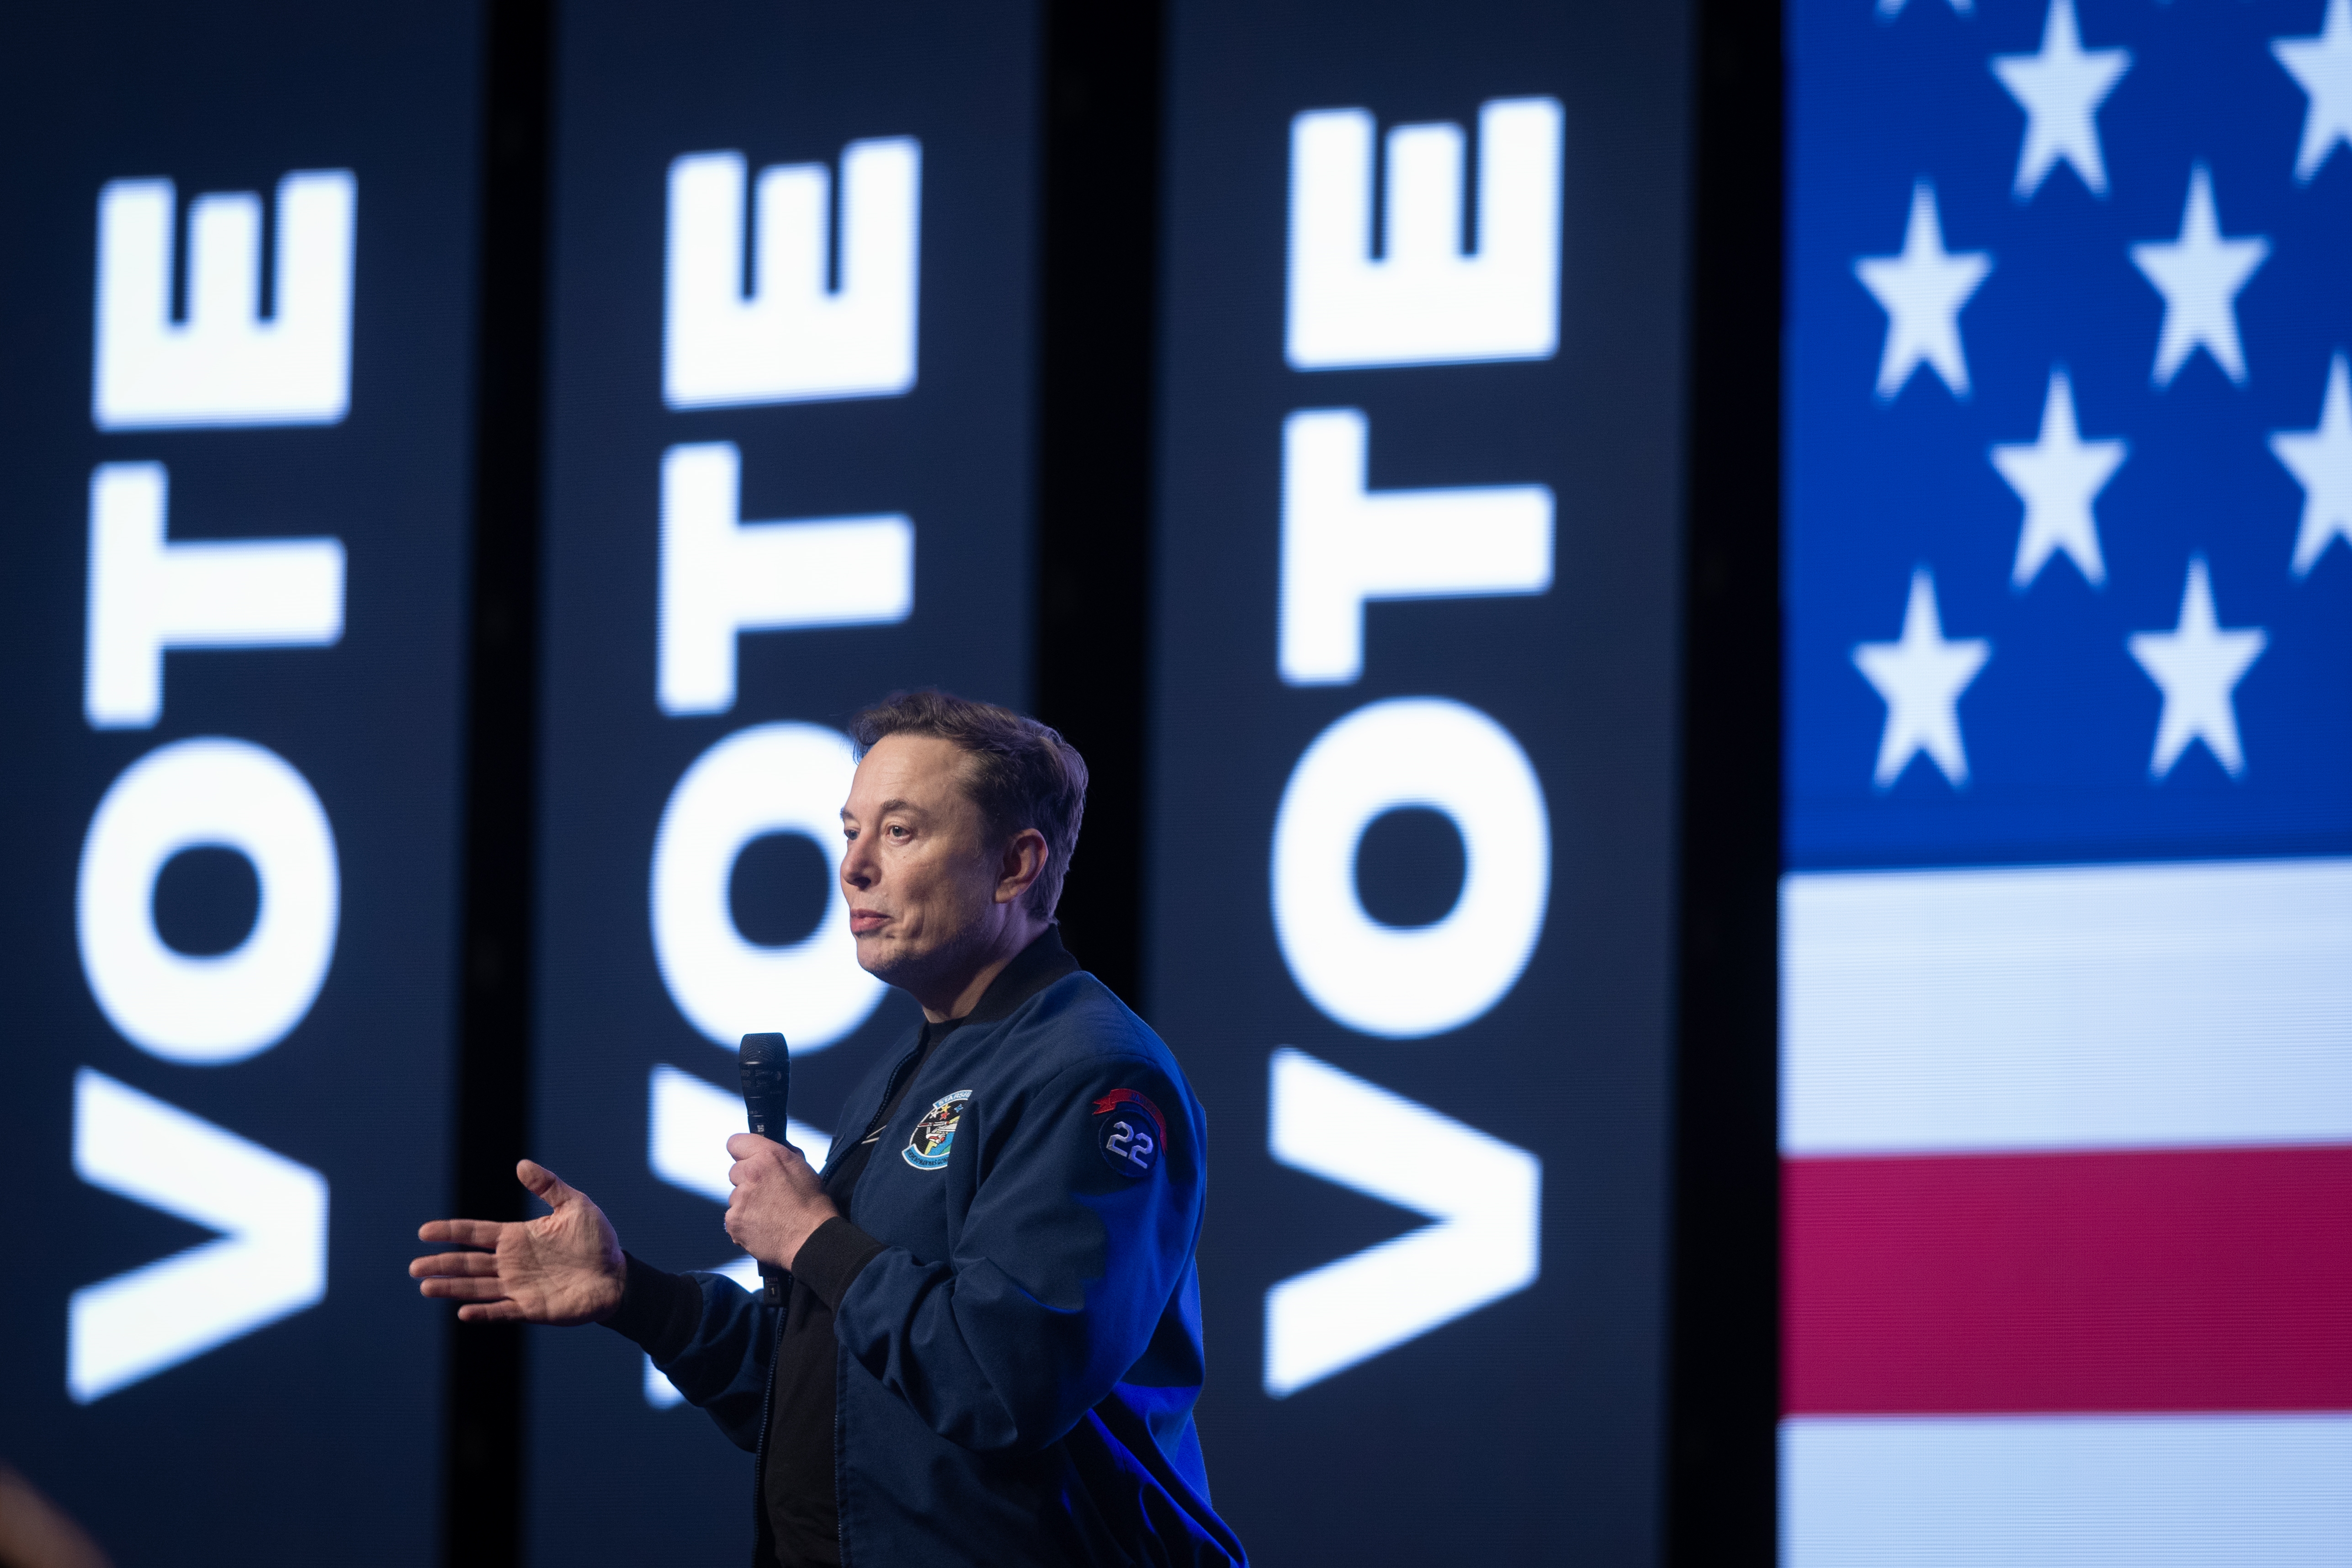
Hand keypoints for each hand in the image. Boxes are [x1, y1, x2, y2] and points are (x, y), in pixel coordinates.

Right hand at [410, 1160, 624, 1324]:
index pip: (476, 1233)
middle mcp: (512, 1263)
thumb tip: (521, 1164)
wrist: (618, 1275)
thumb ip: (548, 1186)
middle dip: (441, 1265)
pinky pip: (501, 1311)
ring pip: (477, 1287)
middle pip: (468, 1263)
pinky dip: (483, 1312)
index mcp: (518, 1237)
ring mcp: (519, 1287)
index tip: (423, 1232)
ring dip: (452, 1288)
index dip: (450, 1232)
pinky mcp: (531, 1308)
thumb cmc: (597, 1240)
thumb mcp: (575, 1205)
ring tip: (426, 1287)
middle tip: (414, 1267)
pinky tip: (463, 1311)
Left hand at [724, 1135, 838, 1270]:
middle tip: (766, 1194)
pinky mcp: (733, 1221)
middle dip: (747, 1182)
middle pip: (735, 1172)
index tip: (747, 1160)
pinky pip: (732, 1219)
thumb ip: (780, 1155)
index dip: (742, 1153)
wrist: (811, 1238)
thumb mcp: (802, 1168)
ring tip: (768, 1214)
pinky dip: (743, 1224)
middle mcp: (751, 1174)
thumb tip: (767, 1152)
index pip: (736, 1142)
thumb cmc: (812, 1206)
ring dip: (746, 1204)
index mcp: (769, 1156)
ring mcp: (740, 1199)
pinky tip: (761, 1227)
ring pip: (735, 1197)